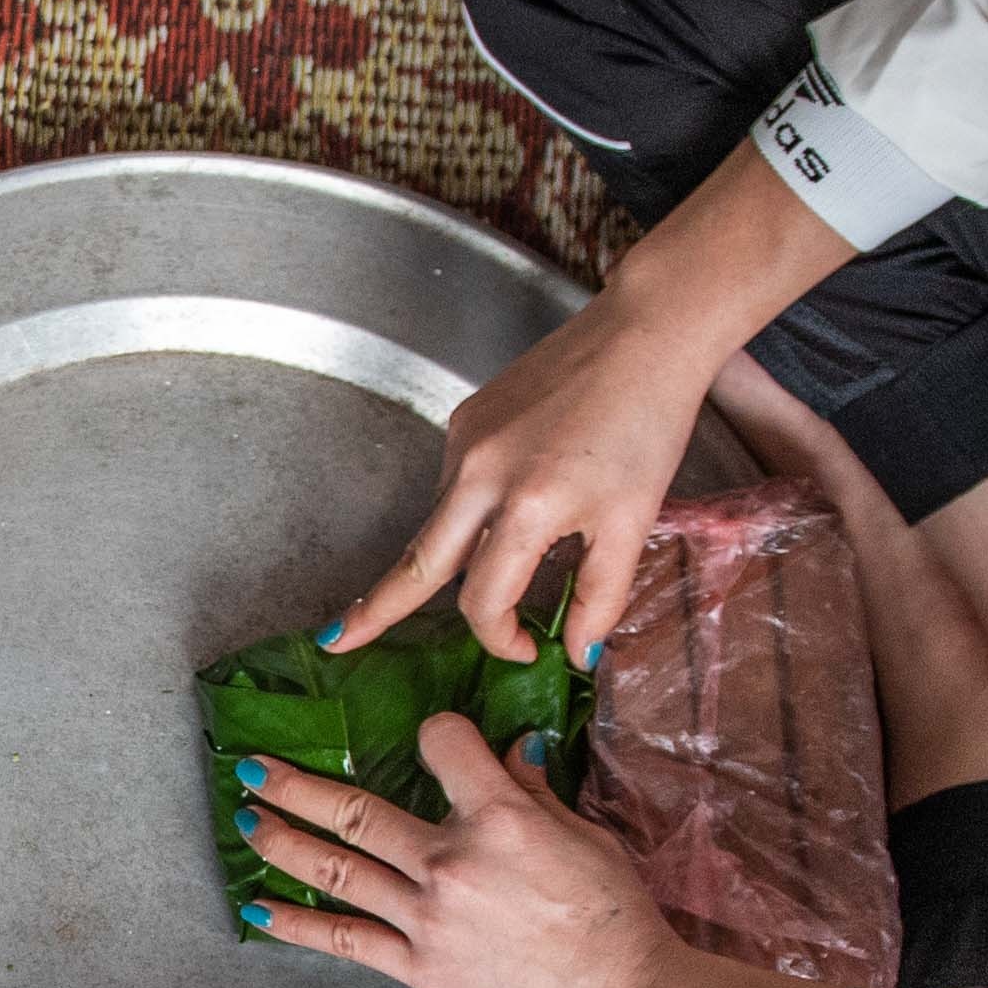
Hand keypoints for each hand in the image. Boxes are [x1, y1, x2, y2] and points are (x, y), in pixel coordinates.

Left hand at [236, 720, 679, 987]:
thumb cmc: (615, 916)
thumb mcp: (585, 837)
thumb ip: (533, 794)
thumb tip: (509, 754)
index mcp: (499, 817)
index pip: (442, 744)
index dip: (437, 732)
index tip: (432, 735)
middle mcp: (449, 861)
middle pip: (355, 810)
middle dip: (296, 784)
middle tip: (253, 766)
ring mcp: (426, 917)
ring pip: (336, 868)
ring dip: (281, 841)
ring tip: (244, 819)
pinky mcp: (418, 967)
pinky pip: (345, 940)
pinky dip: (297, 923)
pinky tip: (259, 908)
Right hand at [327, 291, 716, 667]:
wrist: (644, 334)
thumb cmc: (648, 424)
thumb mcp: (633, 523)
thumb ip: (601, 597)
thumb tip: (579, 653)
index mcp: (525, 507)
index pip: (483, 600)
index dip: (500, 637)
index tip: (526, 648)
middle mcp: (479, 473)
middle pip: (417, 564)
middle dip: (375, 609)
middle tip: (339, 642)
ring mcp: (465, 441)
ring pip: (442, 522)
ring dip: (455, 557)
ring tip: (505, 559)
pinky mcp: (466, 417)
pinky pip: (455, 483)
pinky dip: (473, 508)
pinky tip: (519, 494)